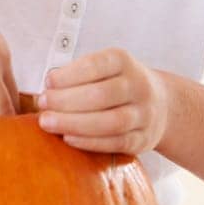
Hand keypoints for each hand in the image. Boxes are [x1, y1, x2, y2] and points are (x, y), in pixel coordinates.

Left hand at [38, 47, 169, 154]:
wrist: (161, 104)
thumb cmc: (116, 84)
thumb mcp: (103, 68)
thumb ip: (77, 75)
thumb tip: (47, 87)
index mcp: (123, 62)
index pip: (97, 65)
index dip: (70, 75)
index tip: (48, 82)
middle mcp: (138, 86)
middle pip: (102, 95)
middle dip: (66, 101)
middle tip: (42, 105)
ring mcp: (144, 114)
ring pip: (111, 122)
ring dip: (75, 123)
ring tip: (48, 123)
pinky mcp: (143, 139)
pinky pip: (117, 142)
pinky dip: (90, 142)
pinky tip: (68, 139)